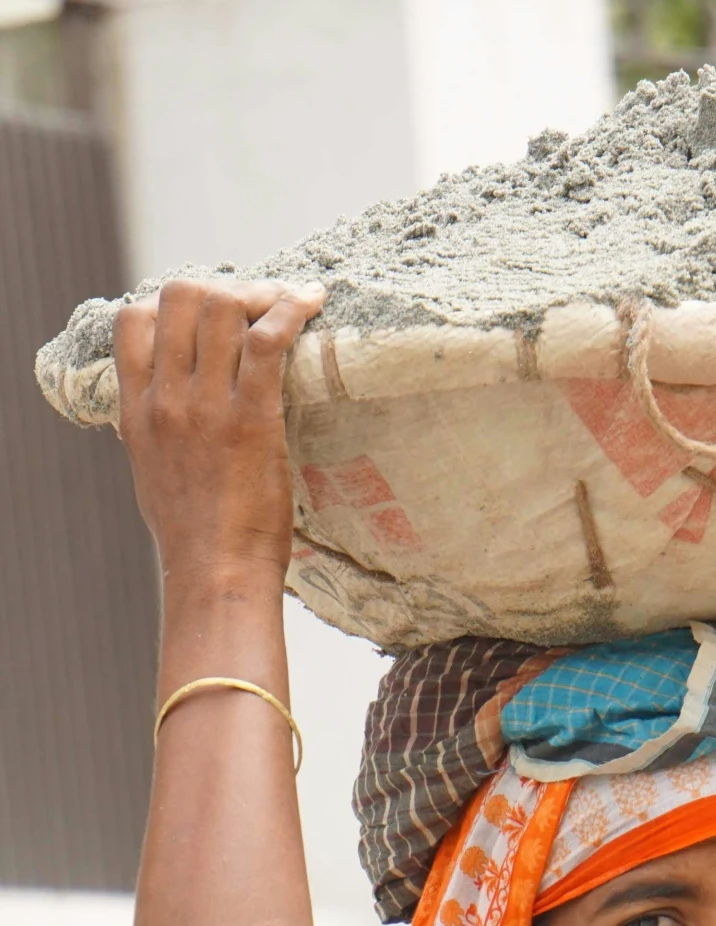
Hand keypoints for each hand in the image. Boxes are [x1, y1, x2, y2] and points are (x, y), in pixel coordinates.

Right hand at [113, 278, 323, 588]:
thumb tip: (168, 412)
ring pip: (223, 306)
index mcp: (137, 412)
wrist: (216, 576)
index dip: (171, 301)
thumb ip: (156, 433)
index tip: (207, 314)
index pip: (134, 319)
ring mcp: (207, 407)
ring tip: (289, 304)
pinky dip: (290, 311)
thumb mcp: (154, 476)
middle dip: (223, 289)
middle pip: (182, 296)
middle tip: (258, 307)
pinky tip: (310, 305)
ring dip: (261, 295)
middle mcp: (166, 399)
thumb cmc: (195, 540)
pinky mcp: (251, 419)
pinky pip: (266, 341)